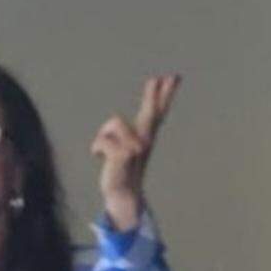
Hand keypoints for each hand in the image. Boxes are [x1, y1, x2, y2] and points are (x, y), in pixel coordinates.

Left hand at [90, 75, 179, 231]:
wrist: (121, 193)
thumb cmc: (121, 169)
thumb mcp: (126, 148)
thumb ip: (125, 134)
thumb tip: (120, 126)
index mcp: (145, 135)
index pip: (158, 110)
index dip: (165, 93)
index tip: (173, 77)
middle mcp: (144, 140)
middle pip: (151, 112)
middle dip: (154, 94)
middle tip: (159, 77)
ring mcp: (136, 148)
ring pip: (114, 123)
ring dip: (103, 135)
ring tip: (104, 151)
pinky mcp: (124, 155)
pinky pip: (103, 141)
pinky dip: (96, 148)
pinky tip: (99, 158)